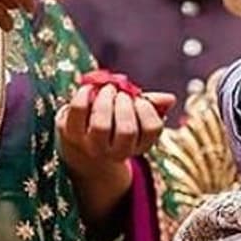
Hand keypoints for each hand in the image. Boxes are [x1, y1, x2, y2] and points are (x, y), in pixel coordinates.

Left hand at [58, 85, 173, 170]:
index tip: (139, 99)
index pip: (152, 129)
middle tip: (120, 92)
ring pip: (102, 125)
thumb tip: (170, 99)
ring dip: (106, 100)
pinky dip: (84, 95)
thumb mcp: (134, 116)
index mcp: (138, 146)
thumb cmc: (113, 122)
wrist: (79, 142)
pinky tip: (88, 88)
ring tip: (107, 89)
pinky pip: (78, 112)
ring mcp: (91, 146)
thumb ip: (151, 105)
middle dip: (125, 103)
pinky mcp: (70, 134)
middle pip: (127, 130)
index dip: (147, 108)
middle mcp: (116, 152)